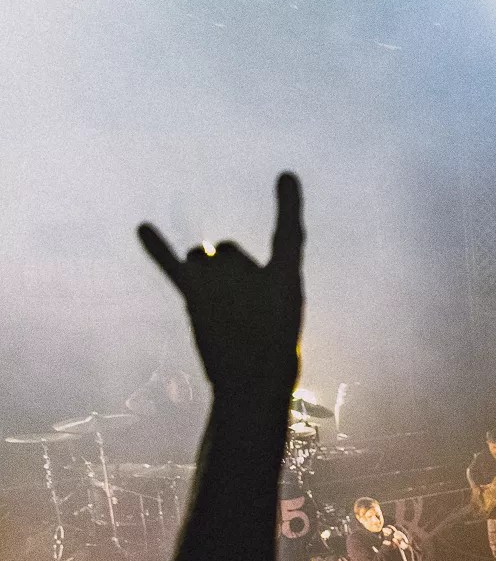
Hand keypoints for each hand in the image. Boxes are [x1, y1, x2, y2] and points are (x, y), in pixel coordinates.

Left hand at [139, 173, 303, 391]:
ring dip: (203, 275)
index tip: (286, 175)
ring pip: (200, 260)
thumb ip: (251, 282)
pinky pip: (172, 266)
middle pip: (227, 252)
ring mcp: (220, 282)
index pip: (288, 234)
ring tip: (216, 310)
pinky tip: (141, 228)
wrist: (252, 385)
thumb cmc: (275, 353)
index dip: (287, 204)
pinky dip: (155, 247)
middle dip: (229, 273)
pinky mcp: (194, 297)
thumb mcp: (280, 314)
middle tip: (241, 314)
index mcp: (285, 278)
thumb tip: (207, 262)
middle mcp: (250, 271)